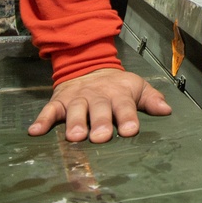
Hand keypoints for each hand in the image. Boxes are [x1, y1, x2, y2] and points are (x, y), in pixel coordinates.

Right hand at [28, 68, 171, 141]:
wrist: (87, 65)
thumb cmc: (116, 85)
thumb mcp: (136, 86)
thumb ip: (151, 99)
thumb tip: (167, 110)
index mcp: (118, 93)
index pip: (124, 105)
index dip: (128, 117)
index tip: (131, 130)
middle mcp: (97, 96)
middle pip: (99, 109)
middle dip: (100, 122)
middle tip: (101, 137)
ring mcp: (77, 99)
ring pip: (75, 110)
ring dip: (74, 123)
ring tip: (74, 137)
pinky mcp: (58, 101)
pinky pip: (49, 110)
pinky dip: (42, 120)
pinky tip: (35, 132)